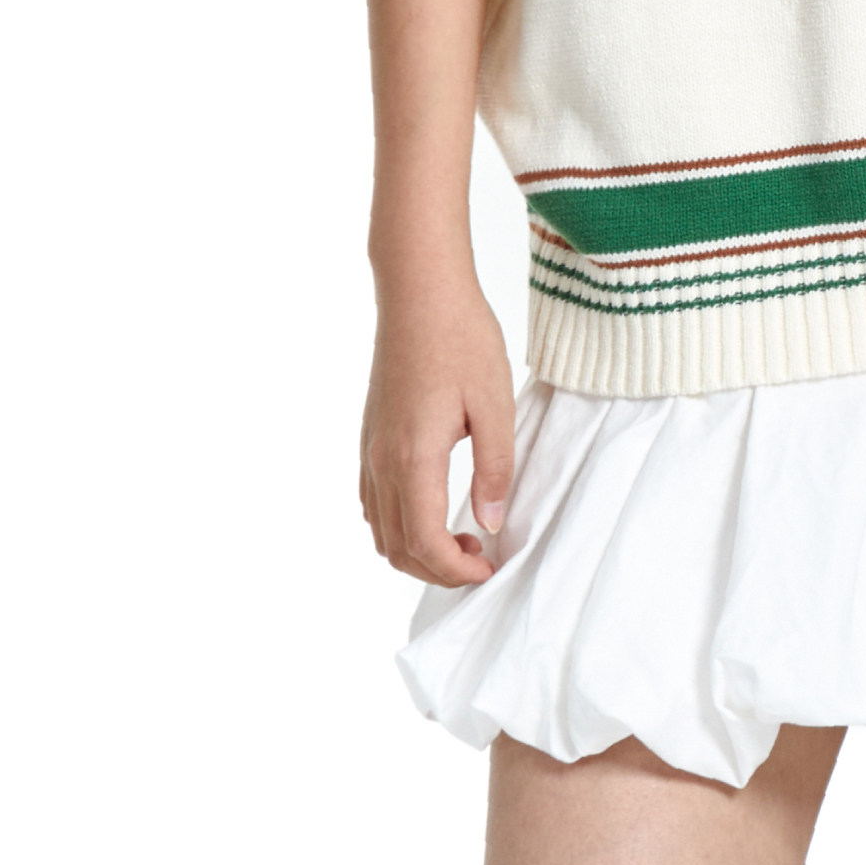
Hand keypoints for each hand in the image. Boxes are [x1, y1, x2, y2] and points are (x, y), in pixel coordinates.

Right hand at [359, 266, 519, 584]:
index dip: (456, 571)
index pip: (424, 542)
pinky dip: (399, 526)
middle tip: (482, 558)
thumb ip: (495, 470)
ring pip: (380, 530)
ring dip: (417, 551)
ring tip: (464, 537)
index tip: (490, 567)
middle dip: (439, 571)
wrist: (420, 293)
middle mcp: (382, 460)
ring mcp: (370, 449)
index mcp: (413, 456)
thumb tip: (491, 522)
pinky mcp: (369, 437)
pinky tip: (434, 509)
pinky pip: (373, 502)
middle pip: (396, 548)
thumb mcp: (495, 405)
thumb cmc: (461, 339)